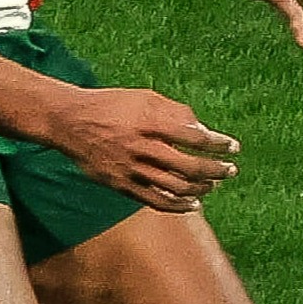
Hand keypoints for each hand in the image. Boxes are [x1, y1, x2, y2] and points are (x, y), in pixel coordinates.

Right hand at [48, 85, 238, 211]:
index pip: (193, 138)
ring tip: (214, 185)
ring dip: (200, 189)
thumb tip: (205, 131)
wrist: (68, 121)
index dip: (218, 144)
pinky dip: (176, 205)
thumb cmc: (113, 105)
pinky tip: (194, 205)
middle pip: (187, 166)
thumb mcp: (146, 98)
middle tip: (230, 170)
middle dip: (214, 170)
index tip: (234, 148)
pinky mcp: (117, 184)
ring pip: (172, 187)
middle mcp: (138, 148)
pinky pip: (152, 200)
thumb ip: (177, 113)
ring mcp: (127, 169)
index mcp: (148, 123)